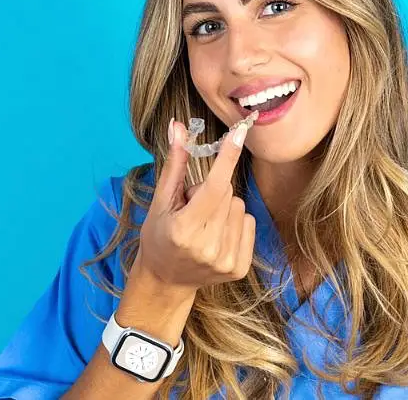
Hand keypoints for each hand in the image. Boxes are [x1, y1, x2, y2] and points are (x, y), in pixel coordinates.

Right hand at [134, 119, 255, 289]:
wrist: (165, 281)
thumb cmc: (159, 236)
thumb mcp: (160, 202)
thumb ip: (174, 165)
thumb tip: (178, 127)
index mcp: (184, 230)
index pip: (213, 186)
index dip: (227, 157)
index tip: (239, 132)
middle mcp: (208, 247)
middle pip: (227, 192)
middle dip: (211, 190)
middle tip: (193, 208)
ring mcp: (225, 260)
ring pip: (240, 206)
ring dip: (224, 207)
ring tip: (203, 224)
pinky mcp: (239, 268)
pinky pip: (249, 223)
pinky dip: (235, 223)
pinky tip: (217, 236)